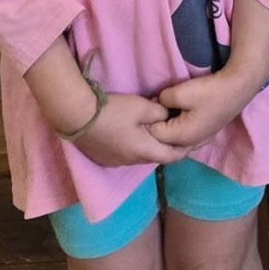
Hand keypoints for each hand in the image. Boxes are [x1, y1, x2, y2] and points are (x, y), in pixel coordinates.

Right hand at [69, 92, 185, 169]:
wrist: (75, 115)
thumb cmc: (112, 111)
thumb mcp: (143, 107)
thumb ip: (161, 114)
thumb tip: (168, 119)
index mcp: (144, 151)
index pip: (173, 157)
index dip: (185, 149)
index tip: (193, 140)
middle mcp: (131, 162)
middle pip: (156, 157)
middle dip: (167, 147)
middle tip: (175, 133)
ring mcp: (114, 162)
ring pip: (140, 156)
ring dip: (149, 146)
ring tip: (154, 132)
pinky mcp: (102, 158)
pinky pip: (125, 155)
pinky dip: (134, 147)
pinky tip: (132, 135)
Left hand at [150, 63, 265, 152]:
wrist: (238, 87)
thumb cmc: (210, 91)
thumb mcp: (179, 92)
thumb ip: (161, 101)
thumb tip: (159, 104)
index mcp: (182, 137)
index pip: (153, 133)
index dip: (150, 117)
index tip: (156, 102)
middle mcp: (191, 144)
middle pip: (163, 141)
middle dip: (159, 124)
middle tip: (163, 106)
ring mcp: (200, 141)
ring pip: (174, 140)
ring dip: (170, 126)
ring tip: (173, 109)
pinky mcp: (206, 134)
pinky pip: (185, 137)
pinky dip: (180, 128)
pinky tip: (183, 115)